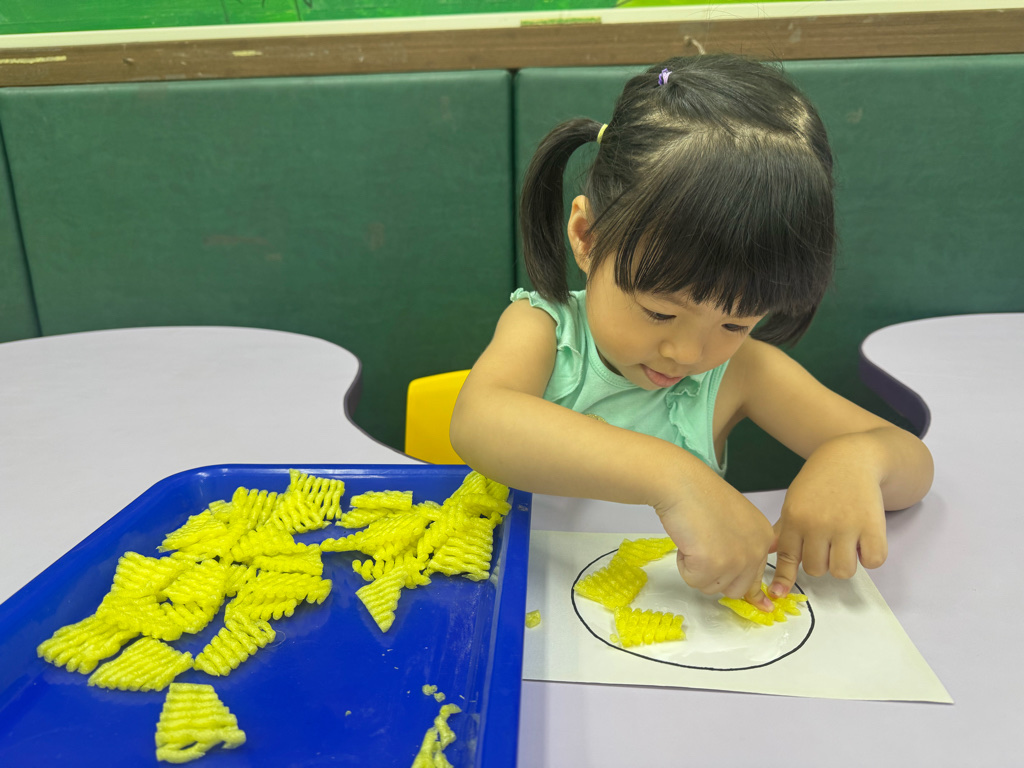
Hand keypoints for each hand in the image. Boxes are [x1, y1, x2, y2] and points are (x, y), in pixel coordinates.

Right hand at [654, 476, 774, 611]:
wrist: (681, 484)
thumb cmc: (701, 495)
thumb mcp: (735, 521)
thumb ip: (743, 548)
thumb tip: (750, 590)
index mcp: (763, 538)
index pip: (759, 577)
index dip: (752, 591)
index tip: (763, 606)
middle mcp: (755, 551)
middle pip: (736, 589)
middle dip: (715, 576)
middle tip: (703, 551)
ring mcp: (735, 559)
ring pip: (712, 587)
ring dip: (697, 570)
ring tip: (694, 540)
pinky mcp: (711, 564)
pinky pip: (693, 581)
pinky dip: (684, 565)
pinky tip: (686, 541)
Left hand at [769, 437, 887, 597]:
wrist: (852, 457)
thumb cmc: (819, 481)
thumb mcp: (794, 500)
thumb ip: (783, 529)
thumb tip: (767, 552)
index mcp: (795, 518)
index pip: (787, 557)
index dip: (783, 578)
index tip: (778, 593)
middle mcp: (818, 524)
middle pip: (817, 569)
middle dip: (822, 561)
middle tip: (829, 543)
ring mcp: (846, 526)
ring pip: (843, 571)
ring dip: (845, 562)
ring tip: (847, 542)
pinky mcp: (873, 526)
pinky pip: (873, 562)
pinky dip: (871, 556)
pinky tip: (865, 539)